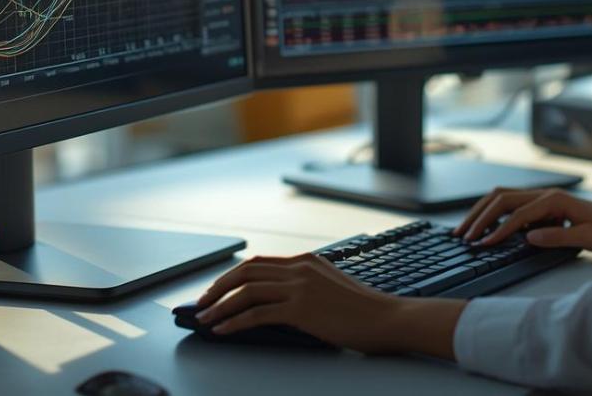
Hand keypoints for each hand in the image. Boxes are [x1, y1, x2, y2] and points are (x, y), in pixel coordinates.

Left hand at [193, 253, 462, 356]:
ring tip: (205, 319)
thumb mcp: (331, 289)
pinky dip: (234, 322)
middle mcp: (301, 268)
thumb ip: (306, 287)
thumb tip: (278, 302)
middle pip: (246, 271)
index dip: (232, 277)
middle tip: (202, 303)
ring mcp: (300, 286)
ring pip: (246, 290)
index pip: (259, 263)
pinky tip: (223, 331)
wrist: (388, 319)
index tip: (217, 291)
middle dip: (218, 287)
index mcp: (307, 261)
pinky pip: (257, 313)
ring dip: (220, 305)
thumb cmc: (364, 311)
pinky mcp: (301, 308)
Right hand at [454, 187, 591, 251]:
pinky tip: (486, 228)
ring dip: (482, 212)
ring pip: (503, 198)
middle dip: (480, 217)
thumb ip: (557, 237)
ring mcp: (544, 198)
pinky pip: (512, 205)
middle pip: (502, 199)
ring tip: (466, 229)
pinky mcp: (544, 205)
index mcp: (555, 200)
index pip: (518, 214)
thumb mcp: (587, 238)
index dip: (498, 230)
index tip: (482, 245)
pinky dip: (494, 213)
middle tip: (462, 235)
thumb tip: (527, 238)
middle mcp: (546, 194)